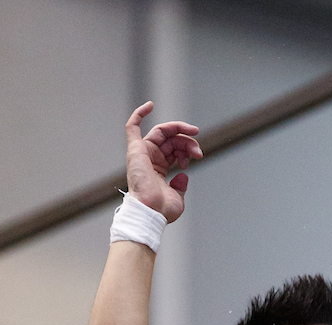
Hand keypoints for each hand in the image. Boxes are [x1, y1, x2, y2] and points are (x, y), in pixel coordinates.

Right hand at [125, 102, 202, 222]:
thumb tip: (184, 175)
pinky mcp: (135, 150)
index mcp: (158, 170)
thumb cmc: (162, 209)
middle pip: (171, 140)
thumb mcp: (178, 198)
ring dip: (180, 130)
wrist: (151, 211)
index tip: (198, 156)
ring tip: (194, 134)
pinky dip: (140, 113)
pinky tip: (150, 104)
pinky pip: (132, 127)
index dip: (187, 149)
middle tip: (199, 150)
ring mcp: (142, 154)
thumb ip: (181, 186)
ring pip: (162, 132)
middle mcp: (150, 160)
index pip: (175, 150)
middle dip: (187, 141)